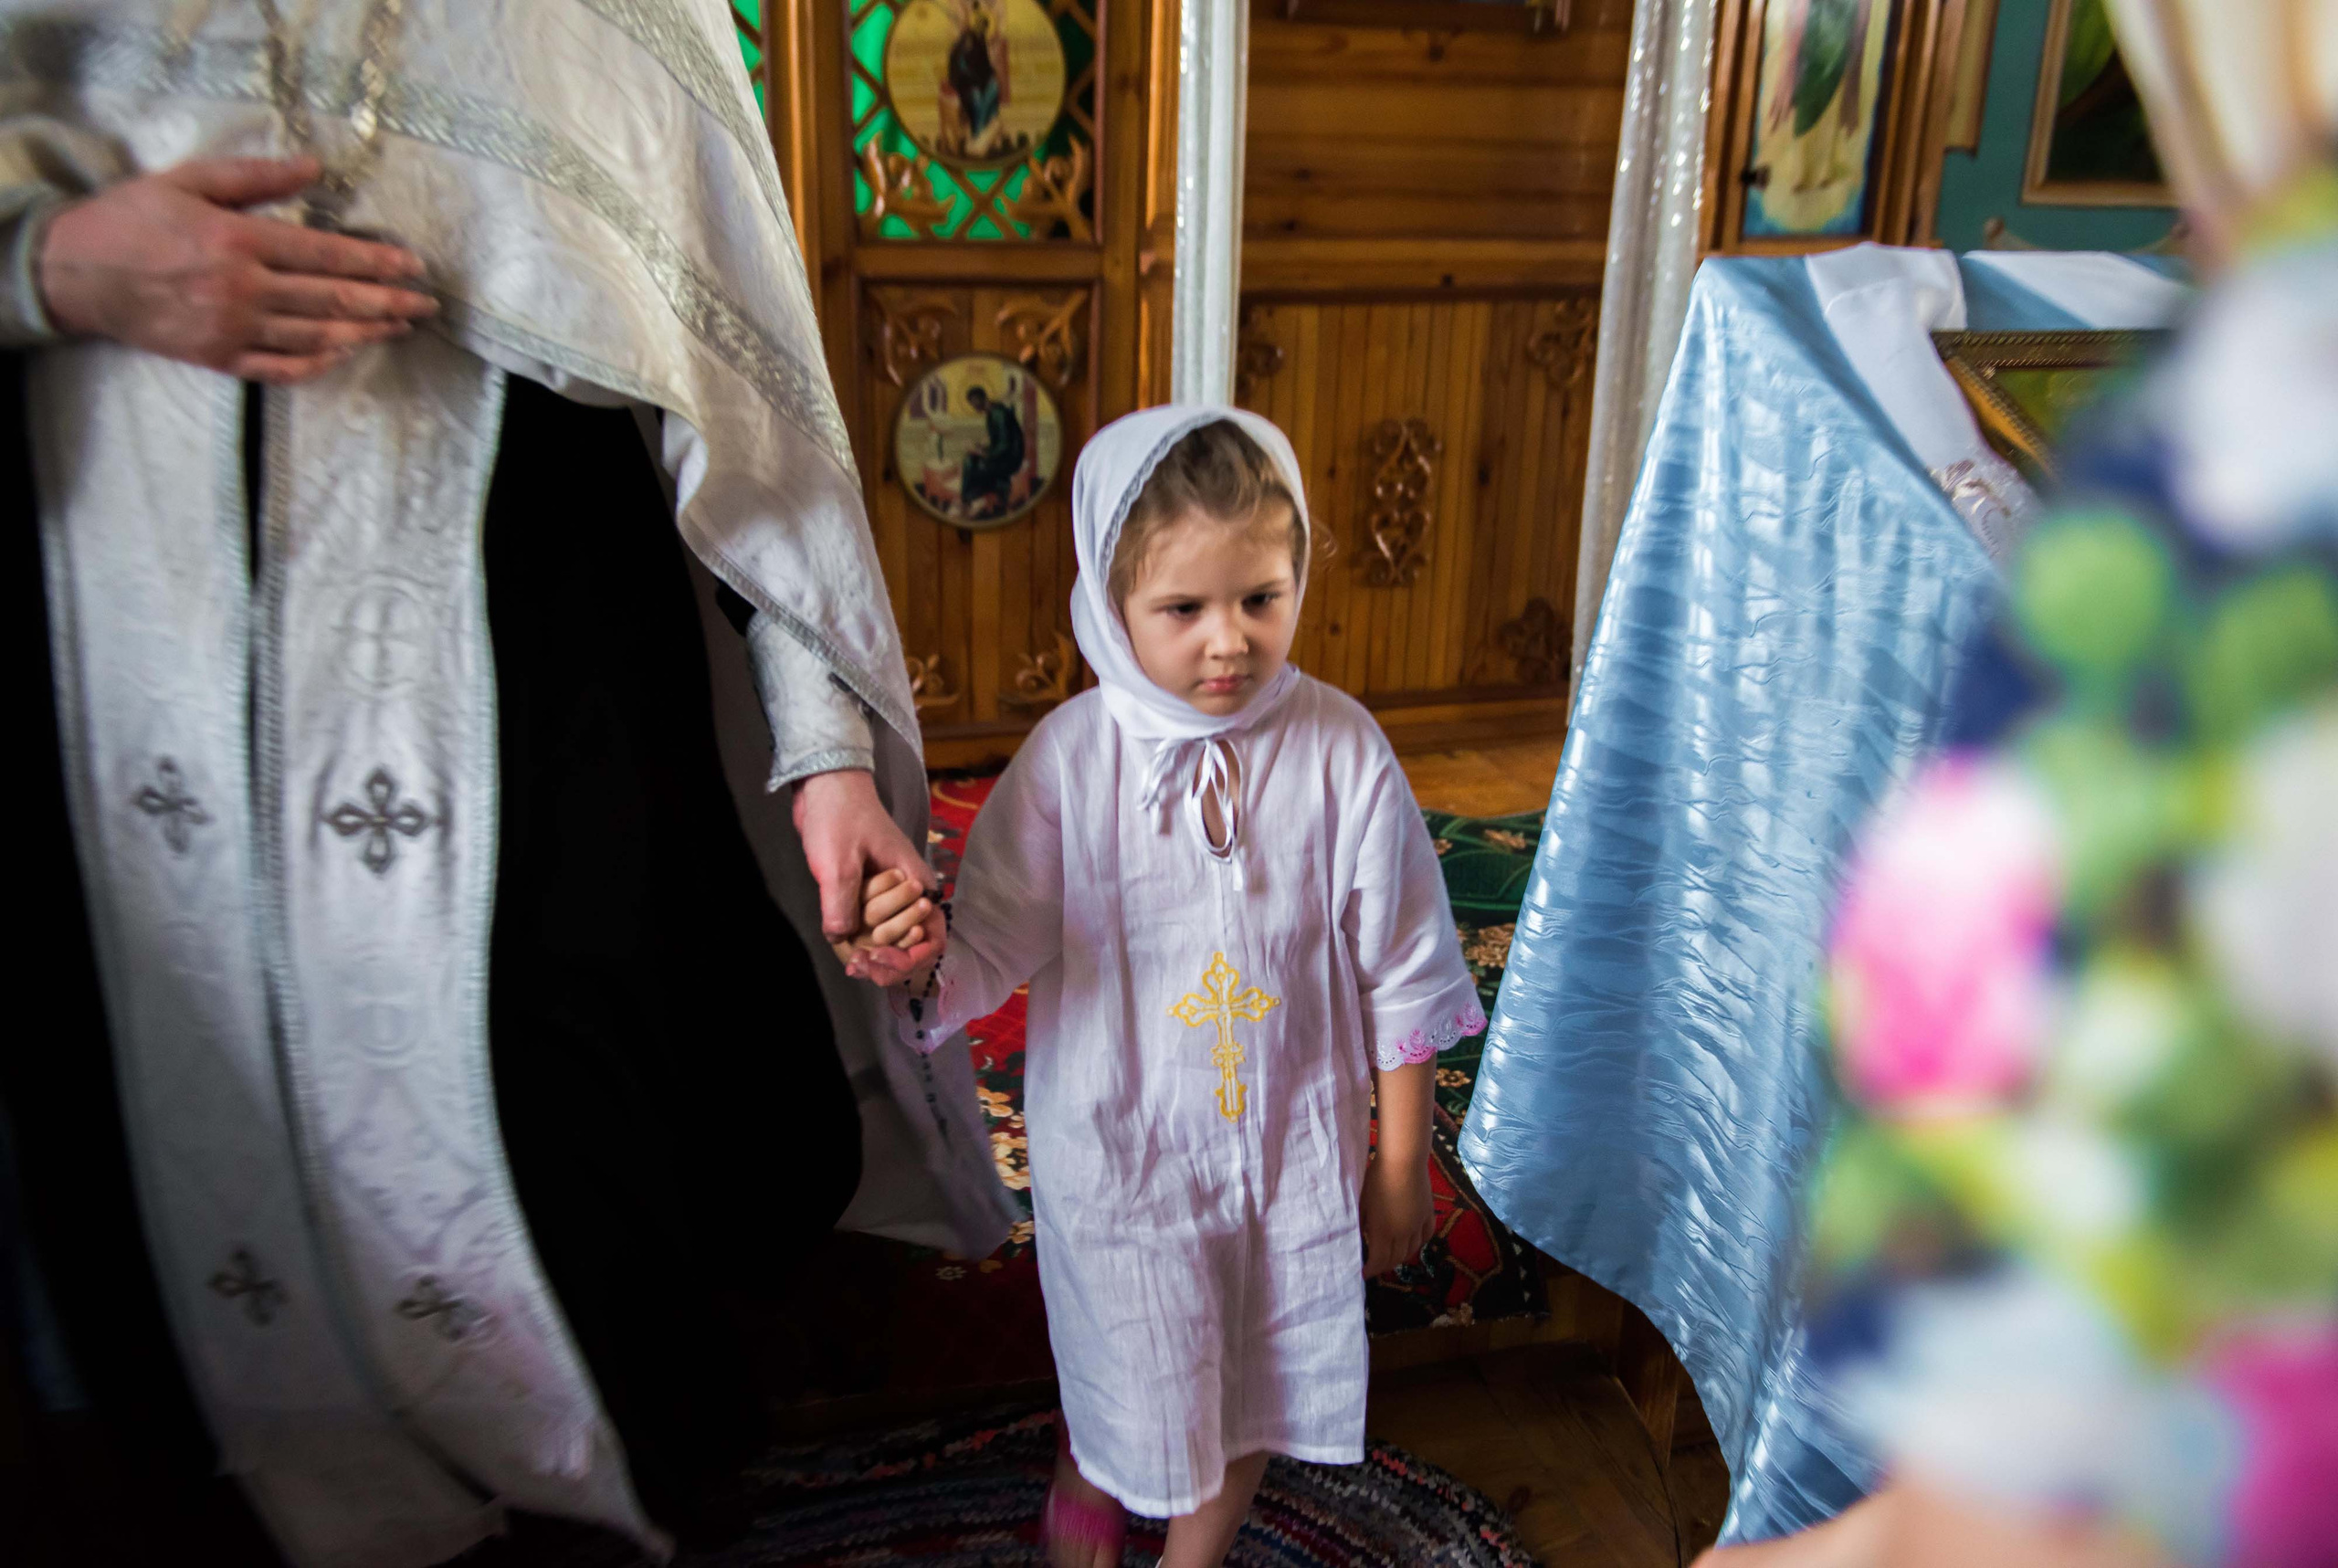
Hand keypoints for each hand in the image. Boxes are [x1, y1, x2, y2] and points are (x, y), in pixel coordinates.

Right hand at [39, 156, 438, 382]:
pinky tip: (346, 352)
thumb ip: (256, 177)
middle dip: (386, 302)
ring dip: (365, 333)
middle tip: (425, 304)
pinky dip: (320, 364)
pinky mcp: (220, 358)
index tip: (412, 266)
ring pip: (316, 337)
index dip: (375, 262)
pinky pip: (282, 369)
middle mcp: (242, 290)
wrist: (77, 273)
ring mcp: (233, 329)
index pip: (325, 254)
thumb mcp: (191, 181)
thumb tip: (315, 167)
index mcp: (238, 241)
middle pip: (331, 299)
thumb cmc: (134, 219)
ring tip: (399, 327)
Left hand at [793, 768, 941, 980]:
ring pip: (886, 937)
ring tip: (848, 952)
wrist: (825, 787)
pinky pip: (868, 925)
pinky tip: (841, 941)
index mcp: (914, 881)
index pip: (932, 934)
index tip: (880, 960)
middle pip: (908, 943)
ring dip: (868, 947)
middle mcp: (906, 892)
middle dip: (885, 956)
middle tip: (858, 960)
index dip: (912, 958)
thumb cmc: (840, 817)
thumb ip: (842, 904)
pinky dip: (856, 938)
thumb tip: (841, 941)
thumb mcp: (839, 862)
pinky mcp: (866, 892)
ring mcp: (886, 893)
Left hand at [1359, 1151, 1433, 1278]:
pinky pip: (1426, 1236)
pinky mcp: (1428, 1213)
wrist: (1403, 1160)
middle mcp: (1402, 1233)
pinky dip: (1418, 1244)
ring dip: (1401, 1257)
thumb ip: (1362, 1223)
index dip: (1371, 1270)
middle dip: (1384, 1266)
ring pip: (1412, 1250)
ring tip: (1391, 1257)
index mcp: (1382, 1232)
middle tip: (1375, 1266)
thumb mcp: (1362, 1202)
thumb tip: (1361, 1236)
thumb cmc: (1377, 1178)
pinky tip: (1412, 1243)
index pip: (1378, 1261)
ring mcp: (1417, 1224)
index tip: (1363, 1274)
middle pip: (1396, 1259)